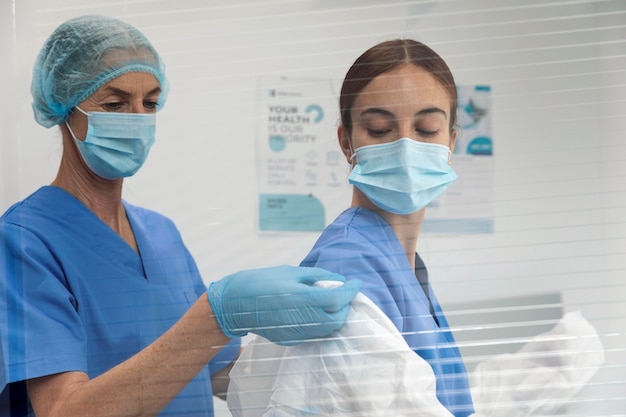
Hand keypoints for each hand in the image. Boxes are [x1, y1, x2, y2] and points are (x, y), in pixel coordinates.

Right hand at [207, 265, 360, 345]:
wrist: (234, 303)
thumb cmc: (261, 281)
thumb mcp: (291, 272)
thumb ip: (318, 277)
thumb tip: (340, 281)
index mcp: (301, 297)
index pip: (338, 299)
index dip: (351, 290)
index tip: (356, 283)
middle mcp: (301, 318)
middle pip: (337, 318)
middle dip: (345, 306)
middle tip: (344, 292)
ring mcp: (295, 332)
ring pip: (328, 329)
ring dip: (335, 316)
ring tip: (332, 302)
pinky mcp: (290, 340)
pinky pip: (315, 334)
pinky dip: (322, 324)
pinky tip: (317, 312)